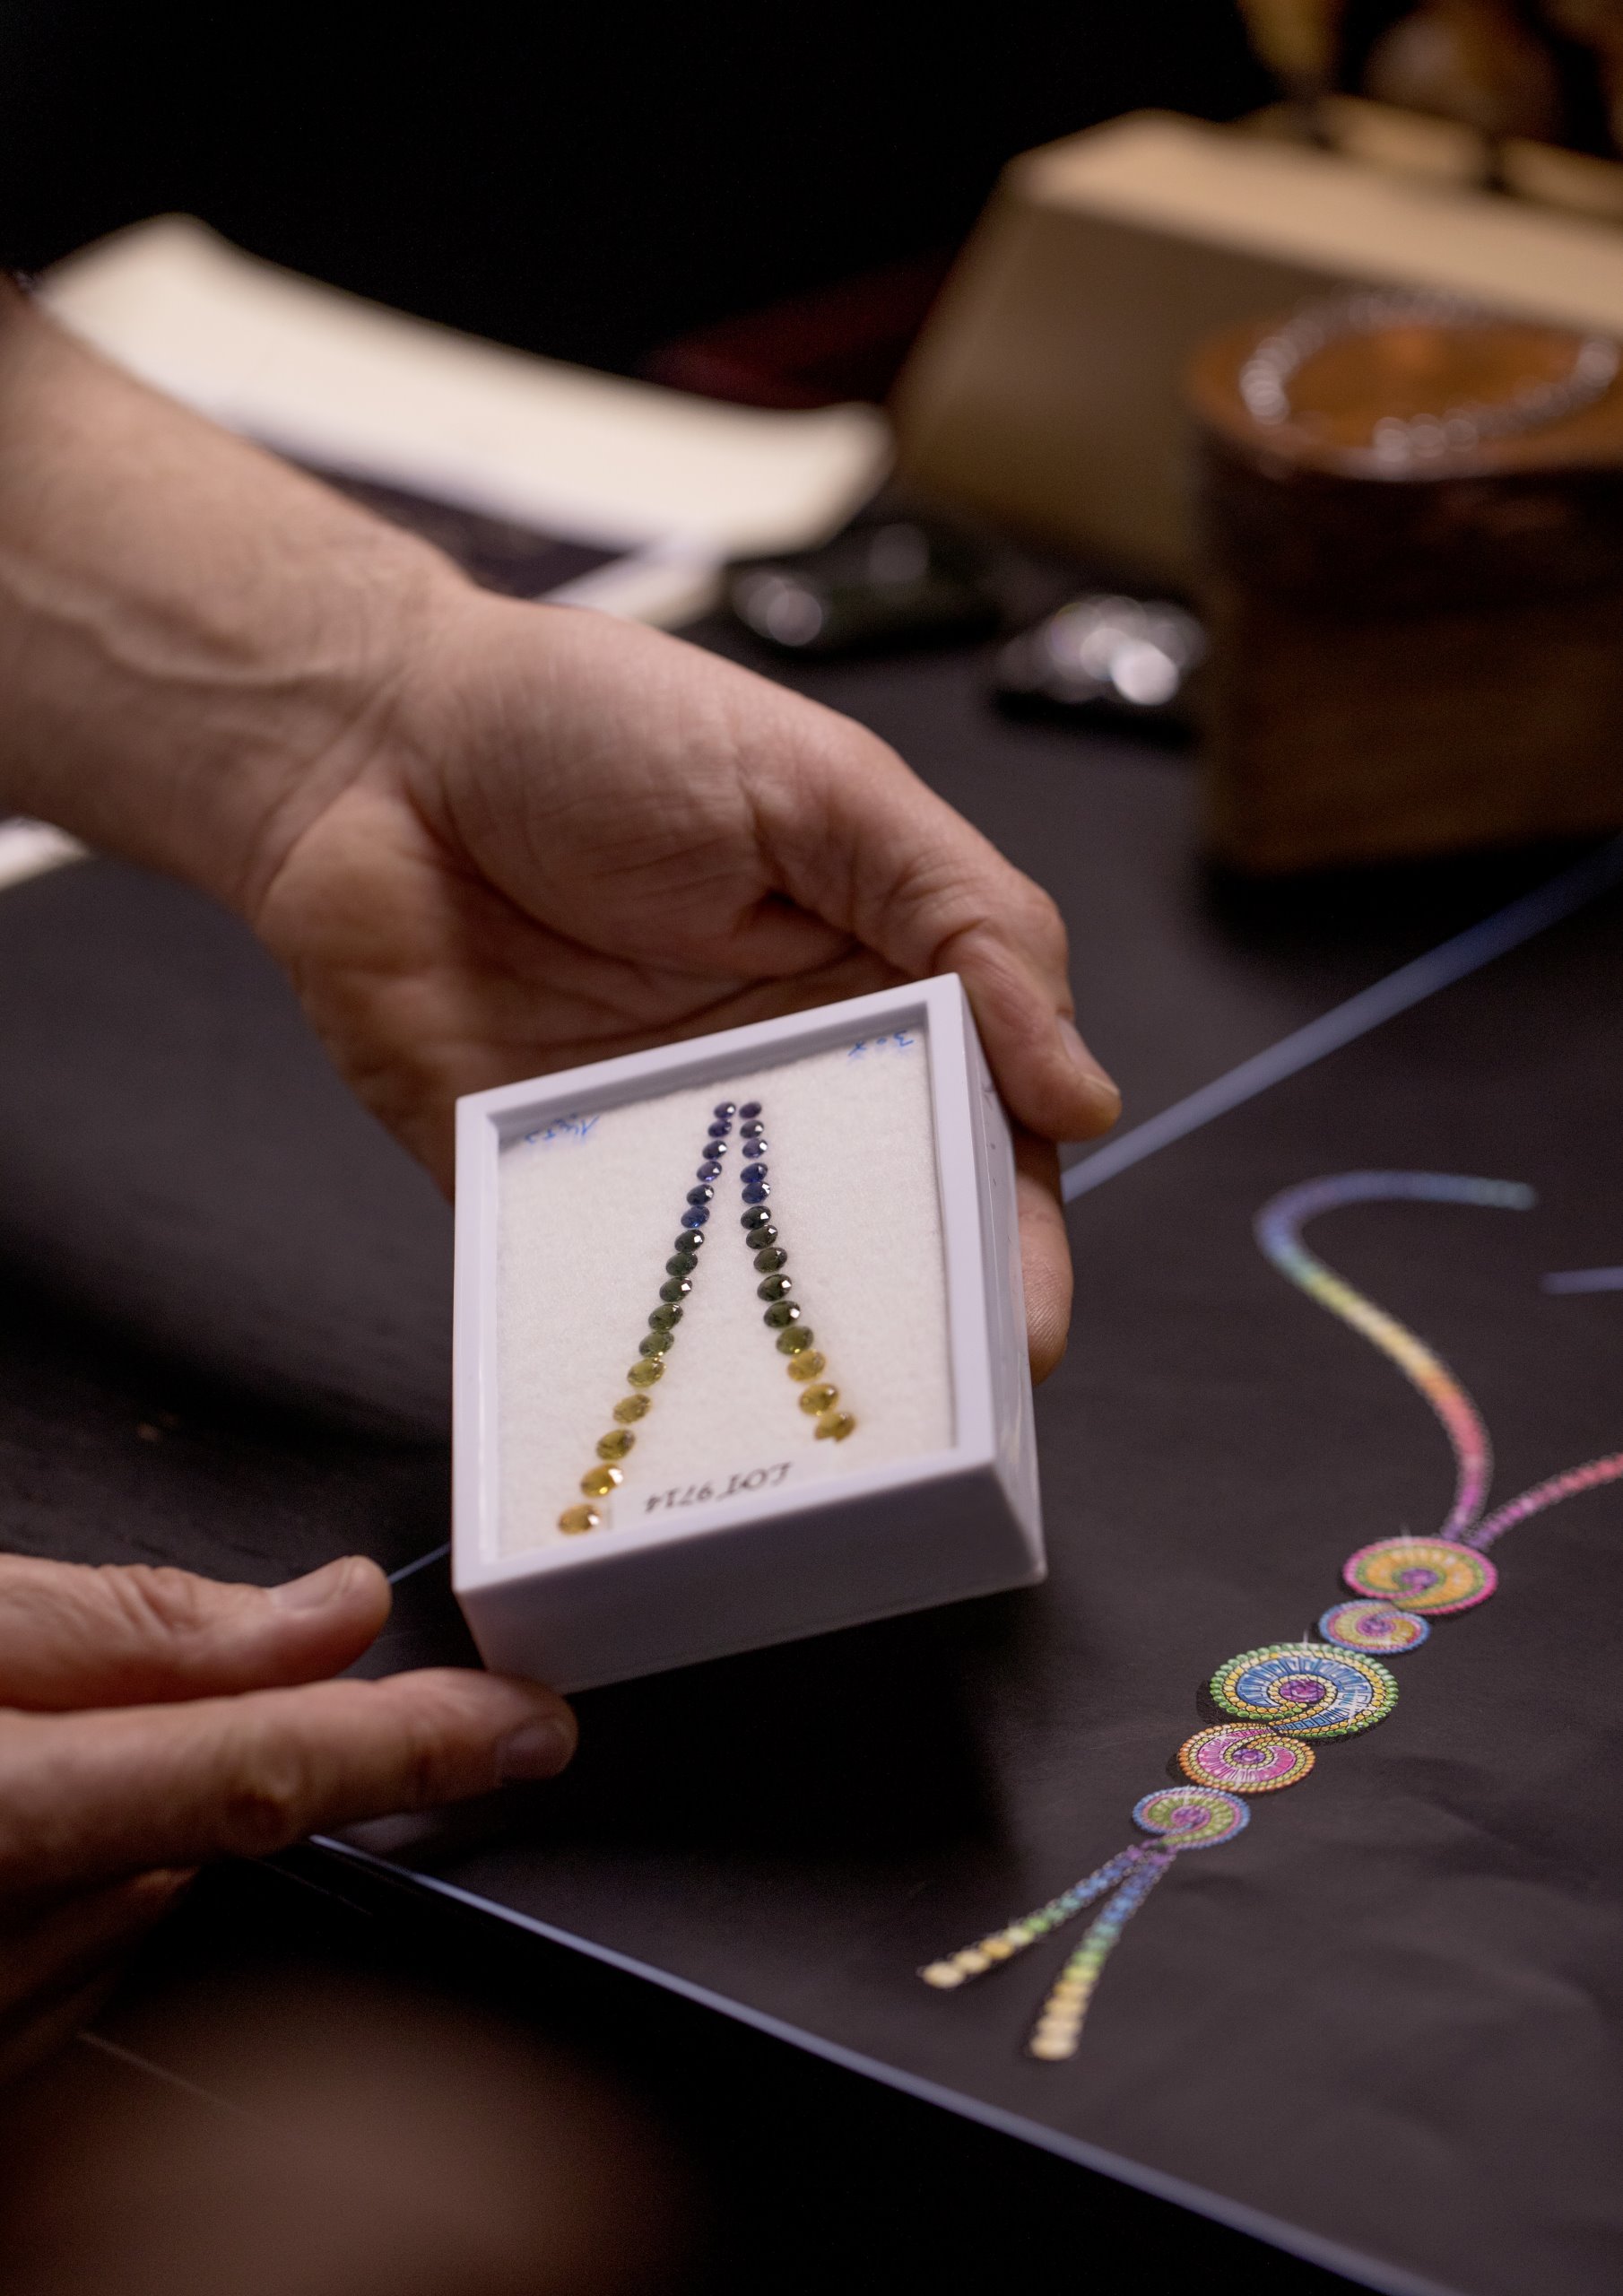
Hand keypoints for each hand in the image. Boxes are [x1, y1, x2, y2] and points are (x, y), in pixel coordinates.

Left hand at [0, 289, 1118, 1377]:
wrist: (367, 746)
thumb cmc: (601, 727)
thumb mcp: (827, 786)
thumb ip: (966, 919)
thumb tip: (1085, 1095)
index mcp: (878, 987)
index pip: (984, 1133)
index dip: (1015, 1233)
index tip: (1025, 1324)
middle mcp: (786, 1086)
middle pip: (886, 1238)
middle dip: (925, 1335)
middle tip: (945, 1417)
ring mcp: (666, 1150)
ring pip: (759, 1291)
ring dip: (795, 1369)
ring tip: (828, 1452)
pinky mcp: (550, 1194)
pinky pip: (614, 1294)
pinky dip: (645, 1360)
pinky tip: (672, 1422)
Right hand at [0, 1553, 573, 2078]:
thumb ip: (135, 1626)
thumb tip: (332, 1613)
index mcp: (5, 1824)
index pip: (270, 1779)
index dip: (415, 1747)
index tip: (530, 1726)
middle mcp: (14, 1959)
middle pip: (218, 1834)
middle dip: (207, 1754)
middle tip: (84, 1707)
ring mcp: (12, 2037)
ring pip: (164, 1901)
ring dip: (140, 1831)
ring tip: (20, 1770)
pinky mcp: (5, 2088)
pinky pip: (96, 1969)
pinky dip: (86, 1904)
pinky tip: (11, 1855)